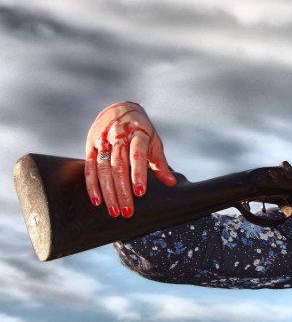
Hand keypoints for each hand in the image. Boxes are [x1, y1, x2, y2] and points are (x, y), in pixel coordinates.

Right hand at [84, 102, 175, 217]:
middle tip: (127, 212)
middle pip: (119, 166)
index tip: (140, 192)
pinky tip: (97, 200)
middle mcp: (118, 136)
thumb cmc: (141, 130)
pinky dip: (92, 185)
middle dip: (122, 191)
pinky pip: (89, 167)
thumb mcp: (154, 142)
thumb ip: (160, 163)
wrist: (120, 109)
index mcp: (138, 134)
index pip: (137, 155)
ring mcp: (103, 140)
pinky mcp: (91, 145)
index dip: (138, 174)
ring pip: (103, 169)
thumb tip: (171, 183)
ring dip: (108, 192)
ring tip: (114, 211)